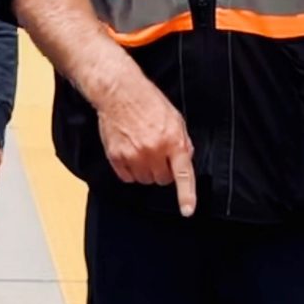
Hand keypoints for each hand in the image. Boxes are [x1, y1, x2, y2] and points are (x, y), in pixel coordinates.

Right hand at [98, 77, 196, 215]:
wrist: (120, 93)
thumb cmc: (148, 102)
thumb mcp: (175, 119)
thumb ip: (181, 143)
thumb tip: (184, 162)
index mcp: (173, 140)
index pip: (182, 174)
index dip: (186, 195)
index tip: (187, 210)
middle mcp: (153, 150)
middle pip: (162, 180)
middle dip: (162, 170)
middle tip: (157, 153)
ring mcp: (133, 155)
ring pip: (144, 180)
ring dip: (145, 170)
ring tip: (142, 149)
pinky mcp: (116, 157)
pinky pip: (127, 177)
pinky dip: (130, 170)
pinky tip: (130, 152)